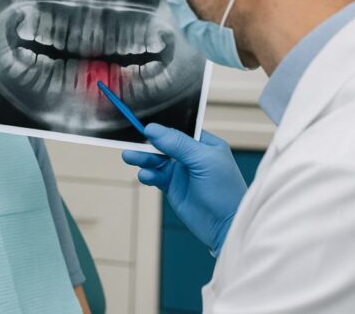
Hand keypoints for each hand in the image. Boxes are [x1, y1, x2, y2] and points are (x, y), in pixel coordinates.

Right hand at [122, 123, 246, 254]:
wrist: (225, 228)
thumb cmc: (224, 191)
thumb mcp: (203, 161)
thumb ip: (178, 143)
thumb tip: (152, 128)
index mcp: (204, 144)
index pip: (179, 129)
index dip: (162, 128)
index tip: (144, 127)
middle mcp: (192, 156)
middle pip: (163, 144)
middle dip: (147, 143)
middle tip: (131, 143)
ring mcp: (181, 172)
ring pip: (156, 160)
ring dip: (143, 158)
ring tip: (129, 157)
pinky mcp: (172, 187)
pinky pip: (155, 176)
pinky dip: (148, 174)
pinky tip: (145, 175)